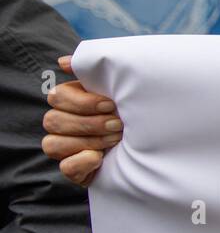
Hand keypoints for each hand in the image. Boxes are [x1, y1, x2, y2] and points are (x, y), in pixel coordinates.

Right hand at [41, 55, 121, 186]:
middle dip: (90, 123)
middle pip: (53, 120)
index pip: (57, 96)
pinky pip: (65, 167)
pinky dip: (83, 161)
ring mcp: (63, 148)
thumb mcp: (118, 92)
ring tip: (116, 139)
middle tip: (118, 125)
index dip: (82, 102)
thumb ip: (93, 74)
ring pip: (54, 144)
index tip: (110, 105)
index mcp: (69, 101)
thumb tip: (62, 62)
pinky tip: (101, 158)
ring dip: (89, 141)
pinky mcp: (73, 169)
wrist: (152, 146)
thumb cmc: (133, 113)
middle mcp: (61, 123)